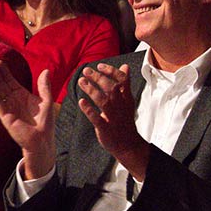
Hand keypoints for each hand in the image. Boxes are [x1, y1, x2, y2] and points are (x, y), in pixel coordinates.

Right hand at [0, 58, 55, 179]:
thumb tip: (46, 70)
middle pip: (1, 83)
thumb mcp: (47, 100)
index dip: (4, 71)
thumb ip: (44, 86)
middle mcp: (12, 100)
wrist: (43, 140)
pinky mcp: (6, 117)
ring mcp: (8, 108)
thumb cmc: (45, 123)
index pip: (9, 80)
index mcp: (21, 95)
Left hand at [77, 63, 149, 179]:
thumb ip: (125, 83)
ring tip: (81, 81)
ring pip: (103, 101)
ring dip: (91, 90)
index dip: (111, 71)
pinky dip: (89, 110)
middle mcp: (120, 106)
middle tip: (86, 71)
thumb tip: (125, 66)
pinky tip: (81, 102)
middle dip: (98, 78)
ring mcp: (113, 118)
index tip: (100, 66)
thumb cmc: (125, 120)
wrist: (128, 145)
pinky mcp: (105, 129)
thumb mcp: (128, 100)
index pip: (122, 81)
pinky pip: (97, 118)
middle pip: (111, 89)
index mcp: (126, 99)